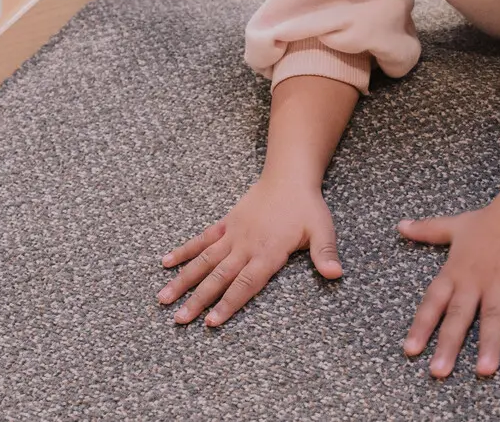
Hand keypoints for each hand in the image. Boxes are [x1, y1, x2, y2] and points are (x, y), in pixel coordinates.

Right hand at [158, 173, 344, 327]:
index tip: (211, 322)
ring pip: (204, 260)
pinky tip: (165, 263)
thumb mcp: (322, 229)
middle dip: (198, 300)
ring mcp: (232, 234)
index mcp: (268, 252)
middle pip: (219, 277)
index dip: (228, 303)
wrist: (289, 176)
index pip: (245, 284)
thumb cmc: (307, 207)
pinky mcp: (226, 223)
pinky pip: (202, 239)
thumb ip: (325, 254)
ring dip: (183, 280)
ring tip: (163, 298)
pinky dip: (184, 251)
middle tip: (178, 319)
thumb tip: (336, 274)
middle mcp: (245, 246)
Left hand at [398, 163, 499, 376]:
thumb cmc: (489, 220)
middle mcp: (474, 281)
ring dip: (489, 344)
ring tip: (484, 371)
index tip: (410, 351)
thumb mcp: (454, 226)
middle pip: (459, 316)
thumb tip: (400, 226)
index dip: (421, 325)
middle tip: (438, 372)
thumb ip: (427, 230)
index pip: (433, 302)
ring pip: (492, 317)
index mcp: (456, 271)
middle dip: (448, 345)